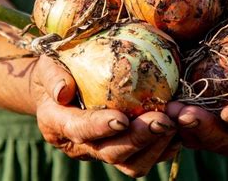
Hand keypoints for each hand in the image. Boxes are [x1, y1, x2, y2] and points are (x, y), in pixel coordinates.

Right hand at [32, 55, 177, 177]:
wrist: (61, 85)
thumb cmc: (56, 69)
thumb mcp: (48, 65)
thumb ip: (53, 75)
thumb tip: (63, 90)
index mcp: (56, 123)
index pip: (78, 130)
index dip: (99, 127)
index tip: (121, 119)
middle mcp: (79, 144)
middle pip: (110, 152)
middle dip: (138, 138)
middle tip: (162, 120)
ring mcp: (102, 149)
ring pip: (131, 163)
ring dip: (156, 146)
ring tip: (175, 122)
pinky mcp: (121, 149)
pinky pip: (144, 158)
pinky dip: (164, 148)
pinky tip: (179, 129)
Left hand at [167, 40, 227, 154]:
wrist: (201, 50)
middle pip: (224, 140)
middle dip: (206, 129)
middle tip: (186, 115)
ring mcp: (208, 132)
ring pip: (196, 140)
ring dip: (183, 128)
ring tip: (169, 110)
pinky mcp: (185, 130)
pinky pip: (177, 134)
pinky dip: (167, 126)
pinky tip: (157, 112)